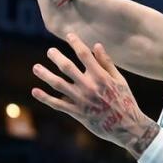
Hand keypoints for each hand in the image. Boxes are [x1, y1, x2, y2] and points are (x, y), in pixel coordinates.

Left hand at [32, 33, 158, 156]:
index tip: (69, 35)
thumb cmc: (125, 101)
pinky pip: (58, 104)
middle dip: (56, 57)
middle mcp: (89, 86)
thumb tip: (96, 45)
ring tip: (36, 67)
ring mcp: (82, 100)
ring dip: (45, 75)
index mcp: (101, 76)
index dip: (75, 43)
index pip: (84, 54)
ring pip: (58, 84)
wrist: (127, 127)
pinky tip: (35, 91)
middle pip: (67, 67)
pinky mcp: (77, 113)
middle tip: (50, 51)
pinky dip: (45, 98)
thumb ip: (107, 63)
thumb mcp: (120, 80)